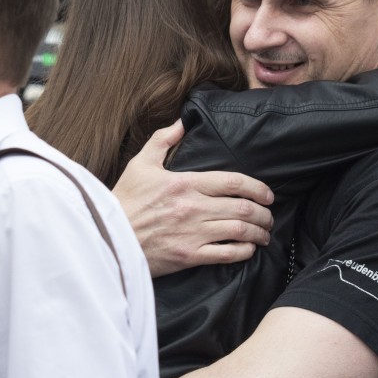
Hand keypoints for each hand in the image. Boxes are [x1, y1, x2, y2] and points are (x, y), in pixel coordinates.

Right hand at [113, 120, 273, 277]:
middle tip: (269, 216)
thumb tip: (182, 121)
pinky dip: (243, 252)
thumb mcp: (141, 164)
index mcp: (185, 183)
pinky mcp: (189, 255)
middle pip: (243, 208)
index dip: (257, 187)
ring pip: (240, 231)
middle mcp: (193, 207)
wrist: (107, 237)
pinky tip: (248, 249)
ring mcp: (193, 233)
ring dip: (258, 233)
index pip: (233, 182)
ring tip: (264, 234)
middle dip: (263, 213)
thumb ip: (163, 140)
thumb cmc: (124, 200)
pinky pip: (226, 254)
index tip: (268, 194)